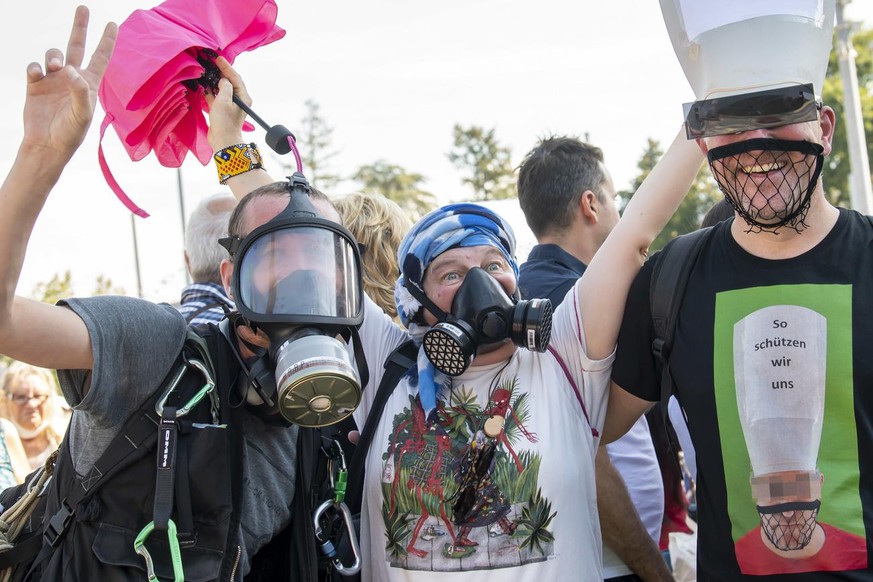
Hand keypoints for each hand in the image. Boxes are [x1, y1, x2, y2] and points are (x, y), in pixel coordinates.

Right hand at [22, 6, 116, 159]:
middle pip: (77, 46)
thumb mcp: (81, 114)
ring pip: (53, 54)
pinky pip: (34, 66)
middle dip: (80, 27)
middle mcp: (72, 78)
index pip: (101, 57)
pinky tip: (37, 74)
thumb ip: (80, 92)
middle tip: (83, 8)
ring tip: (56, 66)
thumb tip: (71, 70)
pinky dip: (35, 66)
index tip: (113, 24)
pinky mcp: (35, 84)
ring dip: (53, 55)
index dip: (107, 41)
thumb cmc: (70, 133)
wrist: (47, 144)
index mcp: (89, 84)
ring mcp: (53, 80)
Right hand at [206, 56, 251, 150]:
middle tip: (211, 62)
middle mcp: (238, 100)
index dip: (226, 67)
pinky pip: (216, 98)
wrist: (222, 141)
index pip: (235, 77)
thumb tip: (222, 80)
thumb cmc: (224, 121)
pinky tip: (204, 86)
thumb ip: (224, 86)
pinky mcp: (222, 111)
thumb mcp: (224, 100)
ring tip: (206, 72)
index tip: (218, 58)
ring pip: (221, 90)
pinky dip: (210, 92)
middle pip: (229, 82)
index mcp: (243, 97)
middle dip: (220, 72)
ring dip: (214, 82)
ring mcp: (230, 106)